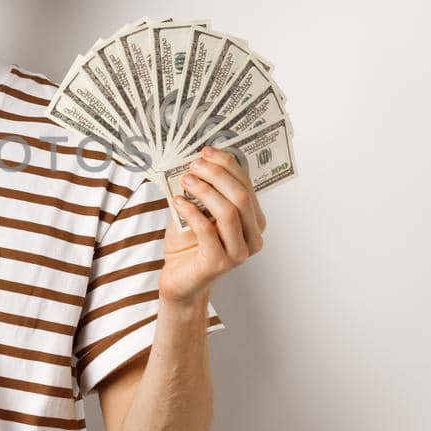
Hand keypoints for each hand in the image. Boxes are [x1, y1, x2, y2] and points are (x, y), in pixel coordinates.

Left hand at [159, 144, 267, 306]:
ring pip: (229, 212)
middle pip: (241, 196)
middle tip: (194, 165)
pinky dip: (191, 211)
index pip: (247, 185)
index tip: (207, 151)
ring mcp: (239, 252)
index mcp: (253, 221)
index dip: (228, 165)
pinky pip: (207, 230)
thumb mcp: (198, 210)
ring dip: (205, 190)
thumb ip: (204, 190)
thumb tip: (198, 160)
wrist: (179, 279)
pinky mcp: (219, 263)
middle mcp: (252, 237)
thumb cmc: (189, 243)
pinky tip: (177, 201)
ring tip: (186, 180)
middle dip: (217, 175)